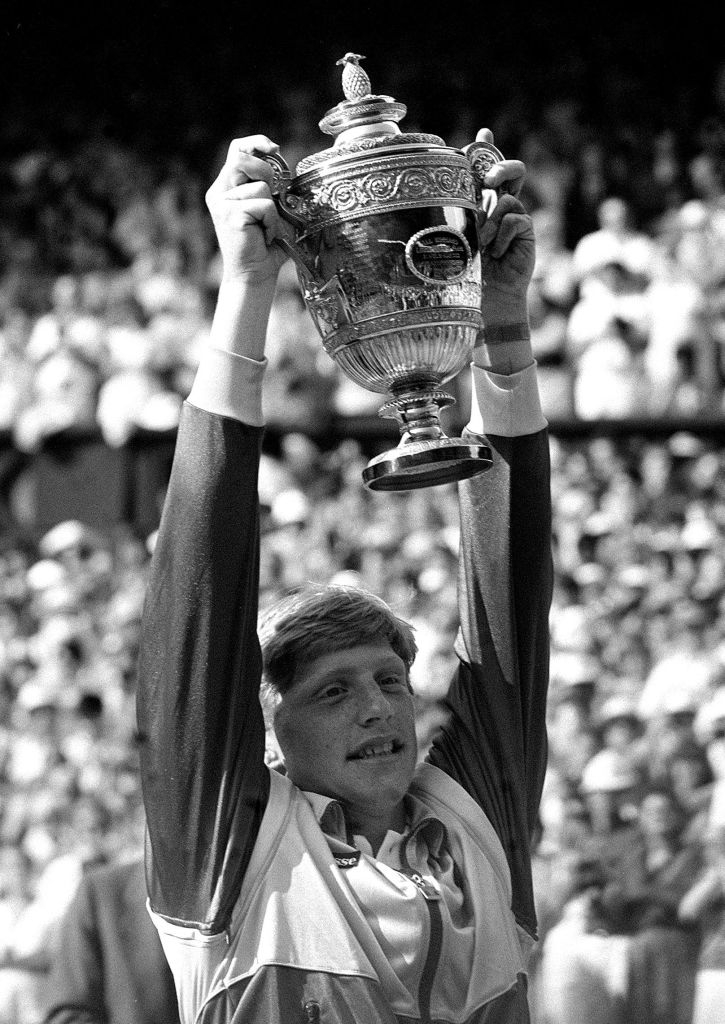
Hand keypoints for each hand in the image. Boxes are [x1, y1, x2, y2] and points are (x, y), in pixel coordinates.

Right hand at [205, 135, 287, 287]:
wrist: (254, 276)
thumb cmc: (266, 246)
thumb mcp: (269, 210)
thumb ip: (270, 188)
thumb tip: (283, 167)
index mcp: (226, 188)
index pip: (236, 150)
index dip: (255, 143)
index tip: (274, 148)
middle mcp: (219, 193)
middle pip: (241, 158)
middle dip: (265, 171)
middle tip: (273, 195)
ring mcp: (222, 204)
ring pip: (259, 186)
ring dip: (273, 209)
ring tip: (267, 228)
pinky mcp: (230, 215)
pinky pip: (263, 206)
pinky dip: (272, 222)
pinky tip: (266, 237)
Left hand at [473, 129, 534, 327]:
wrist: (487, 298)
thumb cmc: (466, 271)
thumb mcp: (458, 236)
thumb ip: (458, 210)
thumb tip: (448, 185)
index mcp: (479, 204)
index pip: (484, 169)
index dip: (487, 148)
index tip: (483, 132)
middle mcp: (500, 206)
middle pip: (510, 171)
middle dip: (500, 168)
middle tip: (488, 180)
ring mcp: (515, 218)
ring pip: (506, 199)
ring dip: (490, 222)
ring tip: (482, 245)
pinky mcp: (526, 232)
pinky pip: (515, 220)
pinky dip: (503, 236)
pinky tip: (498, 254)